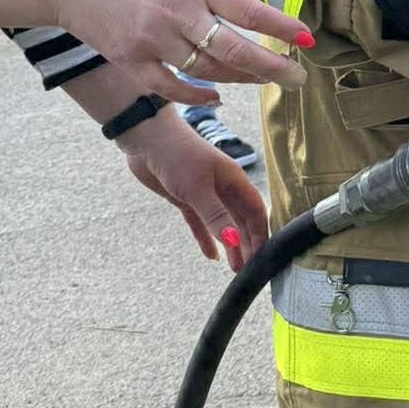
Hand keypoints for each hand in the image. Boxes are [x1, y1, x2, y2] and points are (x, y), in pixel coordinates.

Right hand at [36, 0, 312, 100]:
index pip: (249, 11)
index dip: (282, 29)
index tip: (307, 41)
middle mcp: (177, 12)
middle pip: (236, 50)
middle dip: (273, 67)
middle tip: (298, 79)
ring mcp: (152, 39)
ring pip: (208, 71)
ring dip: (241, 80)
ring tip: (264, 79)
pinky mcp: (130, 59)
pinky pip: (170, 88)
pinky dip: (196, 96)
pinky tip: (217, 97)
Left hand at [116, 105, 268, 271]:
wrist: (146, 138)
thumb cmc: (177, 155)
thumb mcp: (197, 188)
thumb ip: (215, 216)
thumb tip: (233, 241)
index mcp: (233, 181)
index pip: (255, 211)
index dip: (260, 233)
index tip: (261, 257)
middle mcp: (222, 187)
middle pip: (241, 220)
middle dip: (246, 243)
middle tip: (248, 269)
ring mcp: (204, 193)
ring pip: (223, 224)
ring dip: (229, 244)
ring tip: (234, 267)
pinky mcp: (185, 198)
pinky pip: (200, 223)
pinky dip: (206, 238)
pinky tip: (211, 255)